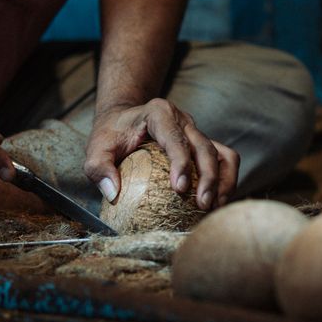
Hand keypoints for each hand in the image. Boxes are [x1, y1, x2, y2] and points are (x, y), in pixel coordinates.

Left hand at [83, 99, 239, 209]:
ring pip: (222, 153)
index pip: (176, 138)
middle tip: (201, 205)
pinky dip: (226, 181)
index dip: (182, 163)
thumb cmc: (110, 134)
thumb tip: (113, 192)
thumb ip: (99, 168)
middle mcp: (183, 120)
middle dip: (209, 177)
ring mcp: (196, 132)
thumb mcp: (96, 148)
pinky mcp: (202, 144)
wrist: (122, 119)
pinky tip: (217, 203)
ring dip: (223, 181)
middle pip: (205, 147)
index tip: (180, 189)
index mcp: (159, 114)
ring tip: (214, 207)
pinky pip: (224, 160)